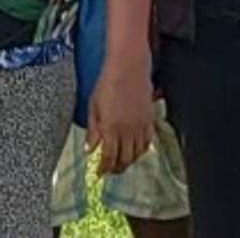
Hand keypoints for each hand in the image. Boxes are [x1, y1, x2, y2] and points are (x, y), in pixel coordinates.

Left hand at [85, 59, 154, 176]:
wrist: (128, 68)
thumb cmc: (107, 83)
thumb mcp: (93, 106)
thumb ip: (93, 130)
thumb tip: (90, 149)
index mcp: (111, 128)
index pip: (109, 158)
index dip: (104, 169)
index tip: (98, 173)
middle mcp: (128, 131)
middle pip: (124, 160)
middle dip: (116, 169)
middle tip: (109, 170)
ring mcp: (140, 126)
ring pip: (137, 154)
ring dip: (128, 162)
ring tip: (120, 163)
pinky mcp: (150, 120)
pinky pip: (147, 143)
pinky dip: (141, 151)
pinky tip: (134, 151)